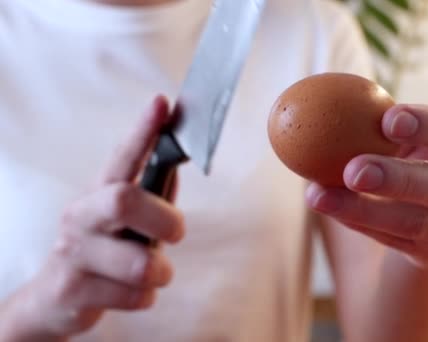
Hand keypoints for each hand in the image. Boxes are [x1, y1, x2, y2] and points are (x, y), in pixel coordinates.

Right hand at [0, 96, 184, 340]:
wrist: (54, 299)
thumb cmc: (104, 250)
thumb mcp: (124, 220)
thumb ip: (152, 193)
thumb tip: (181, 160)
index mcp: (100, 193)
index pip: (123, 156)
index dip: (143, 131)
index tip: (162, 104)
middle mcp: (82, 215)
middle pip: (126, 200)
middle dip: (165, 220)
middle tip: (175, 234)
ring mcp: (73, 252)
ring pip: (141, 263)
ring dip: (159, 272)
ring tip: (151, 273)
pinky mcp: (72, 290)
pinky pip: (135, 296)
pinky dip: (145, 297)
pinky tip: (129, 292)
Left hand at [306, 104, 427, 268]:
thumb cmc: (416, 150)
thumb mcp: (411, 132)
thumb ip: (385, 121)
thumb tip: (327, 101)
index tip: (388, 119)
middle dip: (398, 179)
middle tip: (352, 170)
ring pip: (420, 224)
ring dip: (365, 210)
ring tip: (319, 195)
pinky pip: (399, 243)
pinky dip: (359, 224)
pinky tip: (330, 207)